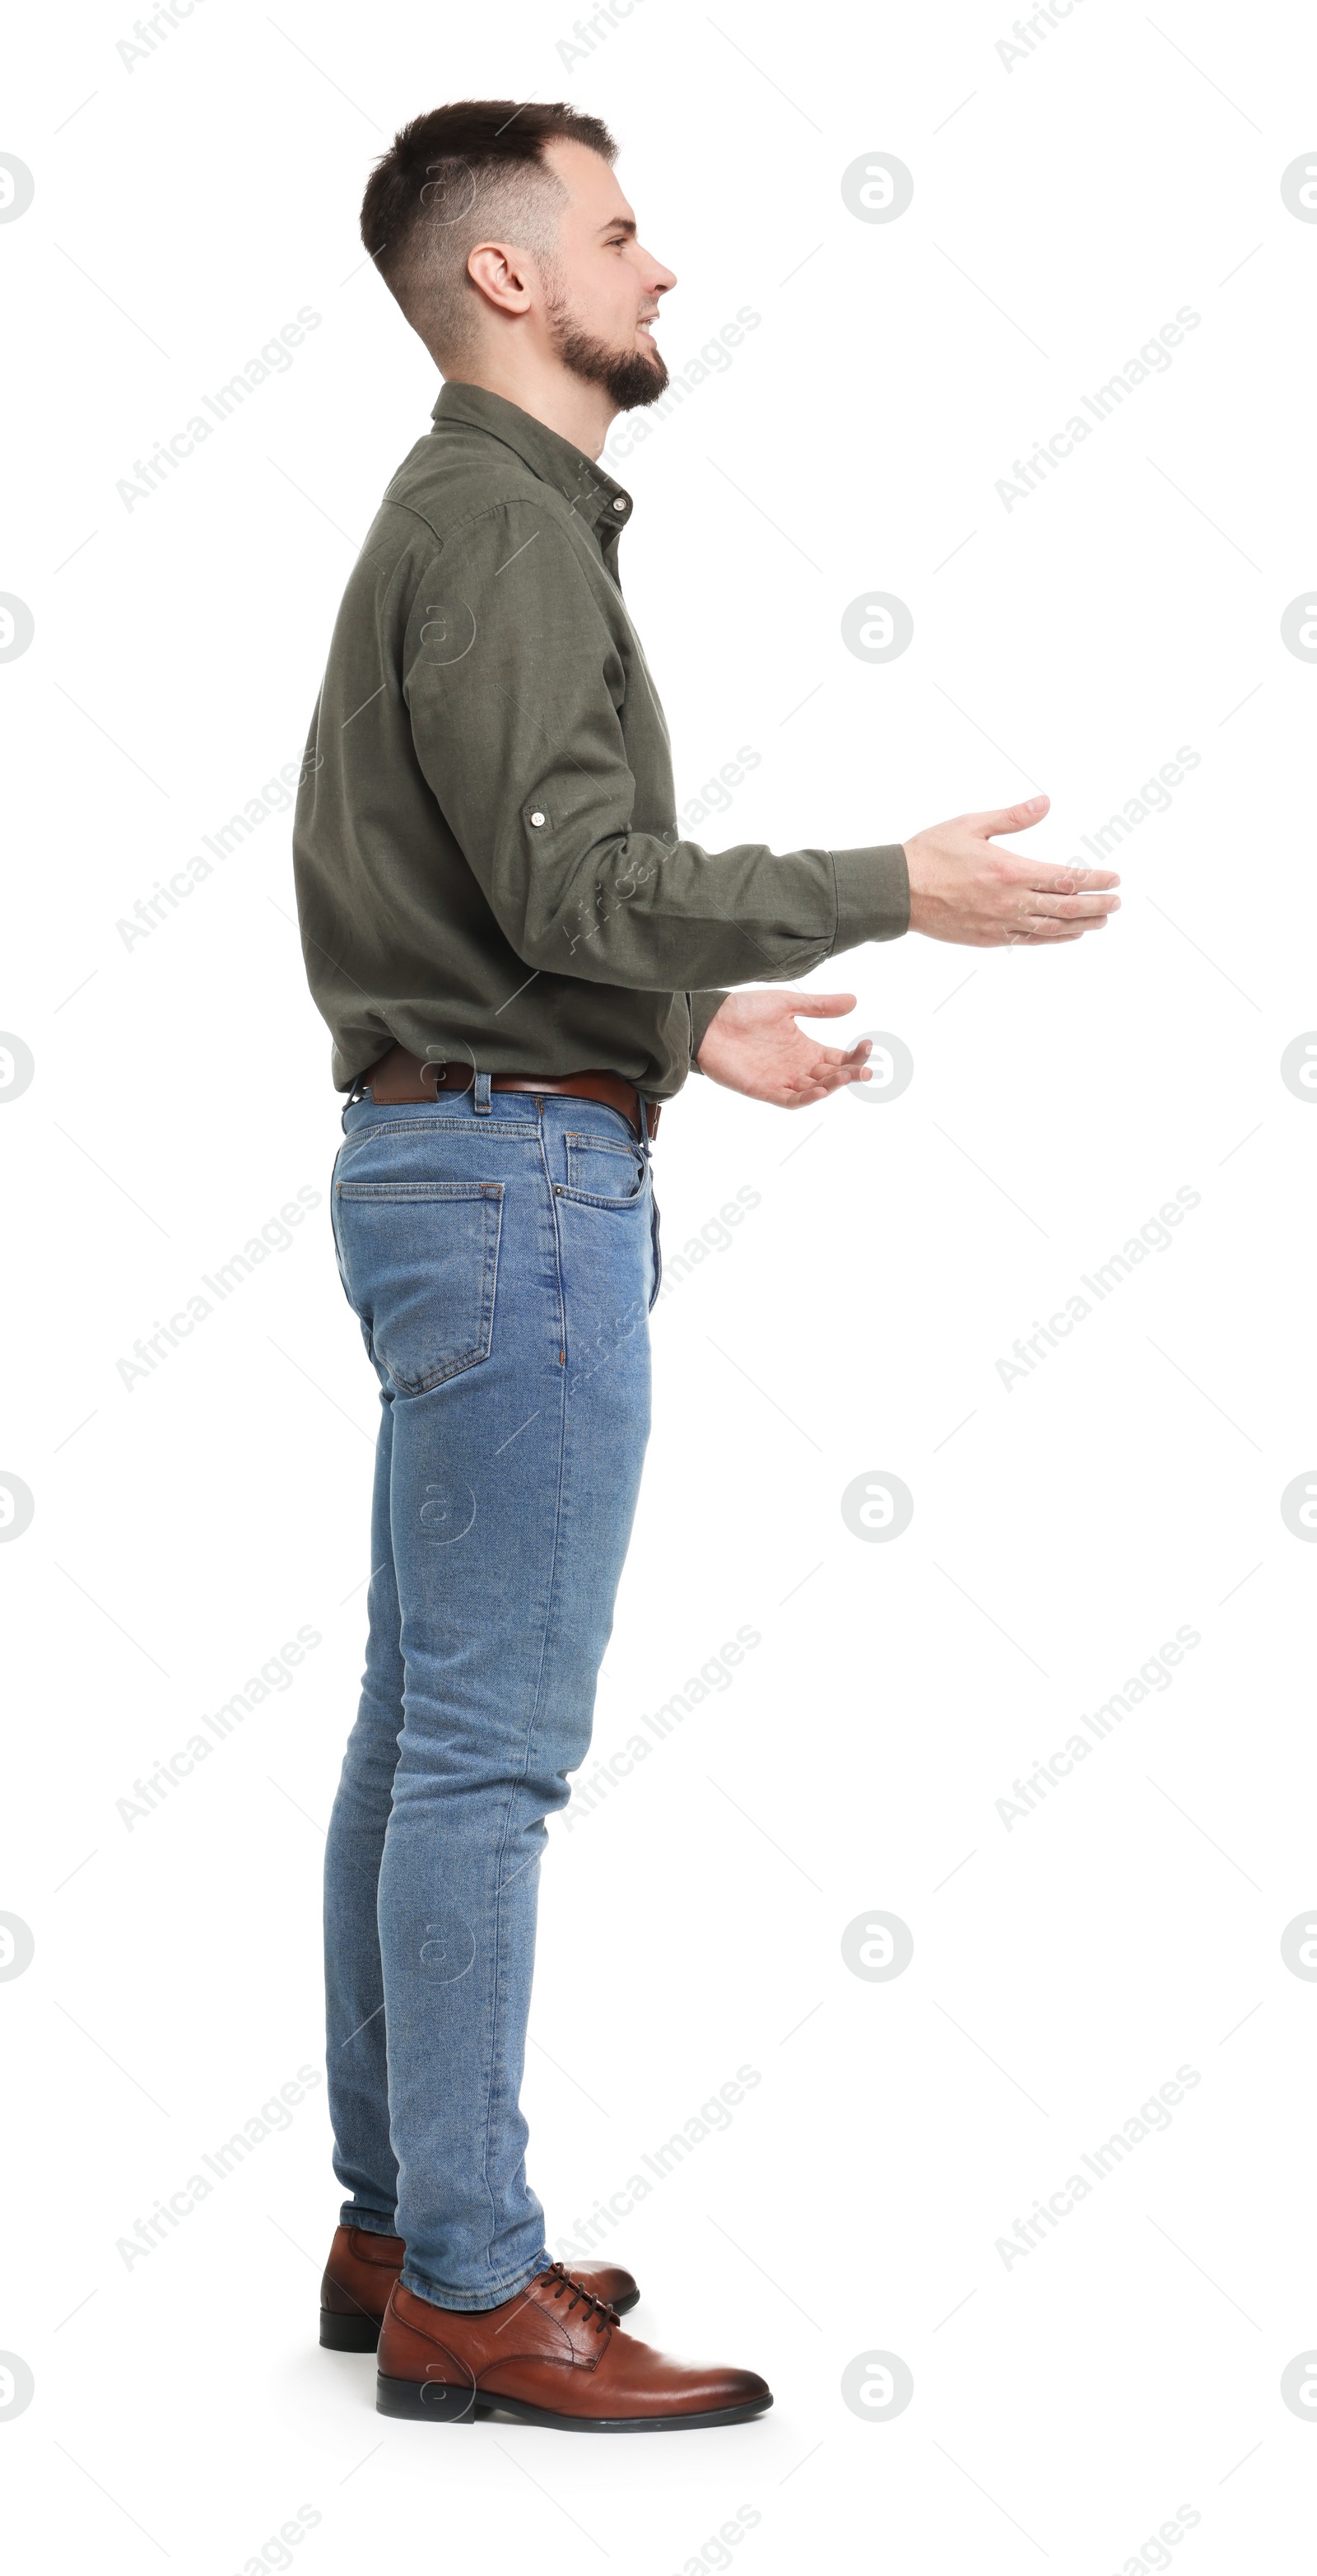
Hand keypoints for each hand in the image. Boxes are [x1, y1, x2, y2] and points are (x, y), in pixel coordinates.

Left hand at [696, 989, 872, 1107]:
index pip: (838, 1058)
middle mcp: (797, 1066)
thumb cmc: (744, 1011)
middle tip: (866, 1070)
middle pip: (831, 1076)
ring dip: (832, 1085)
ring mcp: (781, 1079)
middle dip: (850, 1074)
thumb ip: (819, 1006)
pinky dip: (806, 1097)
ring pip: (815, 1089)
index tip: (868, 1045)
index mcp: (805, 1048)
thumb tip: (854, 1001)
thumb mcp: (786, 1004)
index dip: (855, 1056)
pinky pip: (790, 1099)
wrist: (710, 1021)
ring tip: (846, 1076)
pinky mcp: (764, 1089)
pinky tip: (821, 1090)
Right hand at [904, 795, 1120, 945]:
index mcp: (1010, 870)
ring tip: (1101, 922)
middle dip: (1096, 905)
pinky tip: (1068, 935)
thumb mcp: (972, 825)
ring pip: (1051, 928)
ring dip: (1080, 925)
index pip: (1065, 878)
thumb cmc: (931, 853)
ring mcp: (1000, 923)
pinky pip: (1029, 940)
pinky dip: (1053, 938)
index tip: (1114, 878)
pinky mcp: (989, 938)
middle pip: (1065, 907)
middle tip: (1117, 903)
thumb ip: (1013, 817)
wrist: (899, 891)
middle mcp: (1010, 901)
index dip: (1095, 880)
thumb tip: (1046, 803)